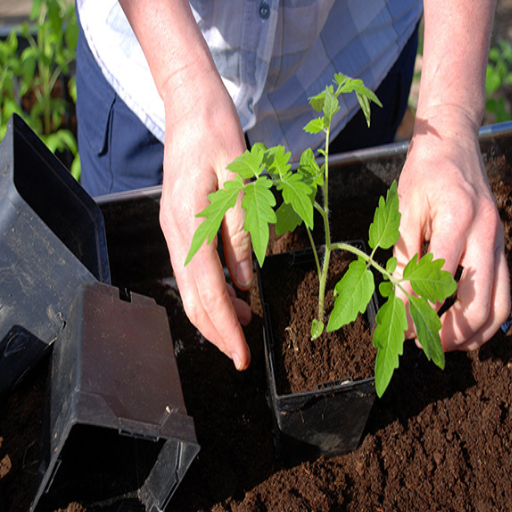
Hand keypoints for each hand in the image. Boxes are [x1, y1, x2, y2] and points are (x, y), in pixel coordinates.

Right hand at [159, 72, 252, 369]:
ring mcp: (173, 230)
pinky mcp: (179, 226)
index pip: (207, 289)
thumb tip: (246, 283)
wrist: (190, 108)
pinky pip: (193, 270)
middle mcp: (175, 232)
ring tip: (245, 325)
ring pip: (191, 287)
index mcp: (189, 221)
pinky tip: (234, 294)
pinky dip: (212, 290)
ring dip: (215, 312)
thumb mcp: (241, 182)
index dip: (225, 326)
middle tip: (241, 355)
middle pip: (193, 296)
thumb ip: (242, 234)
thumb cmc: (217, 135)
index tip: (242, 355)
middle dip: (218, 330)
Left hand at [394, 111, 509, 351]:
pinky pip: (503, 292)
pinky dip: (486, 316)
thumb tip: (398, 293)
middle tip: (424, 343)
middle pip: (480, 303)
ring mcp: (499, 243)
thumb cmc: (425, 173)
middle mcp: (487, 236)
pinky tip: (464, 325)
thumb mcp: (404, 208)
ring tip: (445, 344)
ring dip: (474, 332)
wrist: (454, 145)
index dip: (418, 309)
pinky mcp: (500, 247)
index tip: (401, 329)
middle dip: (451, 332)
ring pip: (501, 305)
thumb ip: (404, 251)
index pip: (439, 279)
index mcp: (459, 221)